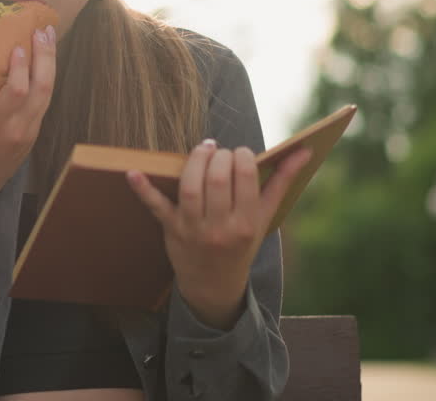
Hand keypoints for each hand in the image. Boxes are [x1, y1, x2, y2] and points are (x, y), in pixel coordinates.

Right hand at [0, 25, 56, 227]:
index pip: (16, 91)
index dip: (20, 66)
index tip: (19, 45)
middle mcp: (18, 128)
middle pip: (42, 88)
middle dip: (45, 56)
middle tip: (43, 31)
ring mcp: (31, 132)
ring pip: (49, 94)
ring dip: (50, 64)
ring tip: (48, 39)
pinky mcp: (36, 133)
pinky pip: (45, 101)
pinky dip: (46, 78)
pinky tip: (44, 61)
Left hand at [127, 140, 310, 329]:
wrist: (215, 285)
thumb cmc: (242, 242)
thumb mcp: (264, 218)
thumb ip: (281, 182)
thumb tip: (303, 151)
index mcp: (248, 223)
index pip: (246, 176)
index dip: (243, 155)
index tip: (241, 154)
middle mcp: (221, 227)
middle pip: (218, 179)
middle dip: (220, 156)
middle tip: (221, 152)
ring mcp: (194, 229)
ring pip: (191, 186)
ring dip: (195, 161)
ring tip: (203, 150)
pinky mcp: (171, 229)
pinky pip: (156, 207)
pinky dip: (143, 189)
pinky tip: (132, 172)